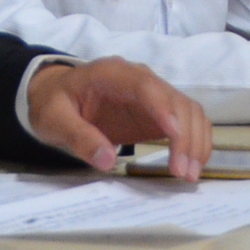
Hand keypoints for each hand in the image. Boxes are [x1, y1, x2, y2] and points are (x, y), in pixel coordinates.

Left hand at [26, 58, 209, 179]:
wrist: (55, 95)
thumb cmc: (54, 103)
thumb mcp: (54, 120)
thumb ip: (78, 137)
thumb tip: (107, 159)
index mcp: (112, 74)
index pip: (146, 86)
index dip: (163, 108)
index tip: (174, 135)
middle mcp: (140, 79)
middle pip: (175, 100)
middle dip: (185, 136)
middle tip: (182, 172)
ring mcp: (152, 96)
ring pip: (188, 110)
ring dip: (195, 141)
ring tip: (189, 174)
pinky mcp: (158, 113)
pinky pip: (186, 122)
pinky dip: (195, 141)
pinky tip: (192, 164)